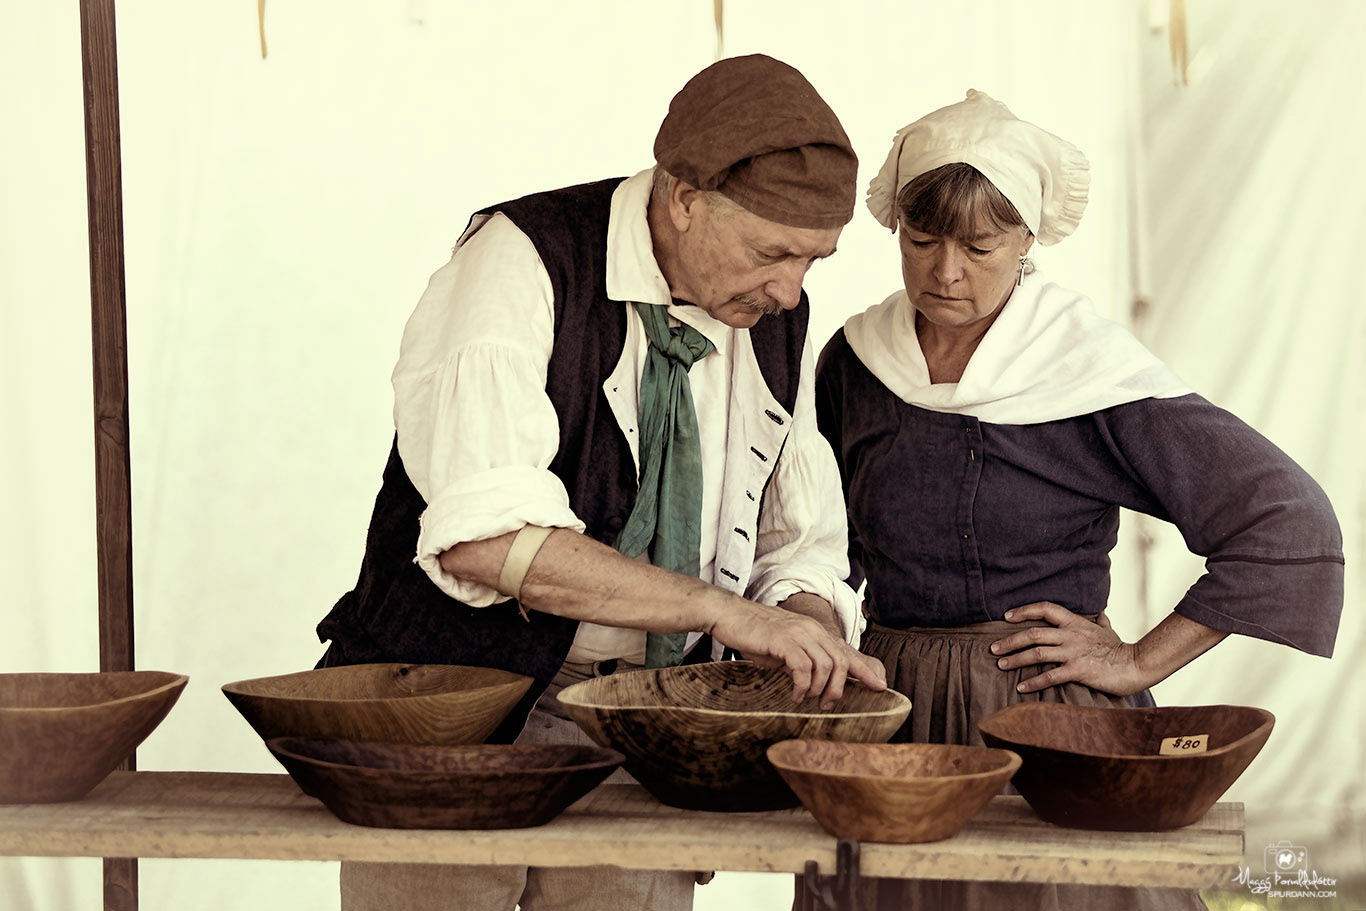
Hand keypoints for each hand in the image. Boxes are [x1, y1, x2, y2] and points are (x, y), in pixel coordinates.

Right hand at [707, 603, 886, 709]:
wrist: (730, 615)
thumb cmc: (755, 634)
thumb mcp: (786, 647)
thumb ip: (804, 660)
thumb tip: (817, 682)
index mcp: (814, 631)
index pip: (847, 652)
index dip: (866, 671)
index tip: (880, 687)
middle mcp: (811, 630)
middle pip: (841, 662)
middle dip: (839, 688)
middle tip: (827, 704)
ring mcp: (798, 633)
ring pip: (826, 666)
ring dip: (820, 689)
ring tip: (809, 699)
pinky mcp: (783, 640)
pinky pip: (803, 668)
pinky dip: (802, 686)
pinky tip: (795, 694)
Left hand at [990, 602, 1144, 696]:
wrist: (1136, 665)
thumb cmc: (1120, 649)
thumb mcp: (1109, 630)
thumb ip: (1101, 621)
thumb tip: (1101, 613)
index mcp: (1075, 623)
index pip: (1045, 609)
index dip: (1024, 611)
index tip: (1007, 617)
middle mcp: (1071, 635)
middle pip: (1033, 633)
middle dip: (1010, 640)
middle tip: (993, 649)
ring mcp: (1074, 652)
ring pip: (1037, 653)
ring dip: (1015, 659)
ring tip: (1000, 665)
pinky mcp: (1078, 671)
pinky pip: (1050, 676)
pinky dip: (1033, 681)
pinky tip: (1021, 687)